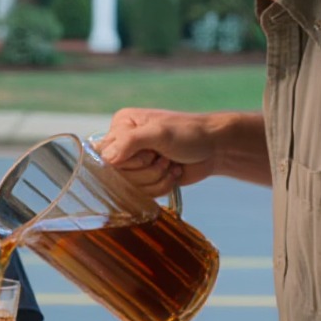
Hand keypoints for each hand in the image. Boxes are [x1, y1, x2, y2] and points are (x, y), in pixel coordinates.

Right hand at [94, 108, 221, 193]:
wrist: (215, 148)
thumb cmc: (189, 134)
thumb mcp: (159, 133)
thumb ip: (129, 142)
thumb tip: (105, 160)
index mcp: (121, 126)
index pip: (105, 156)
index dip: (128, 162)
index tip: (150, 152)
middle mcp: (123, 144)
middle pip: (118, 175)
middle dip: (146, 170)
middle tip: (163, 156)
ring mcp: (135, 163)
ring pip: (132, 187)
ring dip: (157, 178)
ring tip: (170, 163)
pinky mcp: (146, 179)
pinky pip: (144, 194)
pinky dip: (162, 186)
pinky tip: (173, 171)